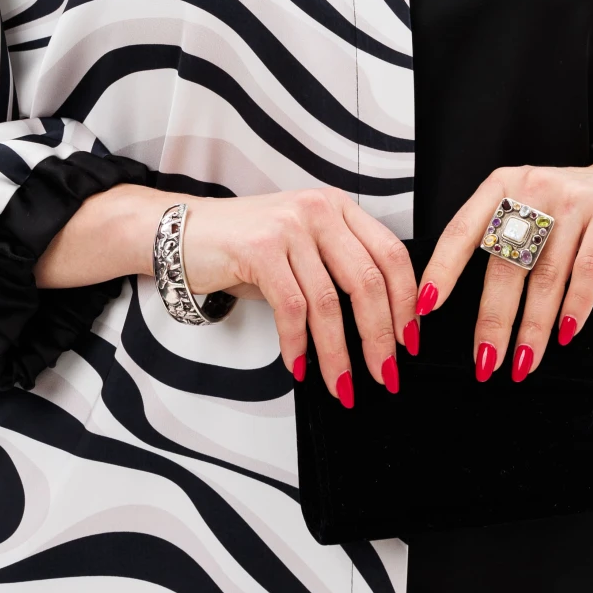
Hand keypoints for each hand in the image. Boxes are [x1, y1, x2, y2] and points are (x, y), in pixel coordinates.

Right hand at [181, 188, 416, 402]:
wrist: (183, 233)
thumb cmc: (244, 246)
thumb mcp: (301, 247)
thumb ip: (336, 271)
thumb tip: (376, 325)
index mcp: (338, 208)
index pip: (391, 255)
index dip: (406, 302)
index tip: (409, 340)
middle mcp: (319, 210)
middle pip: (368, 281)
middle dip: (380, 336)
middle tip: (384, 372)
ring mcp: (290, 227)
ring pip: (329, 303)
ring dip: (338, 353)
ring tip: (342, 384)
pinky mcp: (260, 248)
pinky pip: (292, 309)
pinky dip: (297, 345)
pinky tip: (299, 366)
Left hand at [415, 150, 592, 380]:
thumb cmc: (572, 208)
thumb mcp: (530, 208)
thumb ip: (501, 238)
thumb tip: (461, 304)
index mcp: (502, 185)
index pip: (462, 231)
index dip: (442, 271)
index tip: (425, 308)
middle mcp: (534, 187)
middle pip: (505, 264)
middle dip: (493, 320)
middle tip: (484, 362)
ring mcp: (575, 199)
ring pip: (547, 276)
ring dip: (533, 327)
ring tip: (523, 362)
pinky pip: (588, 271)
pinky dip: (576, 308)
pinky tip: (566, 334)